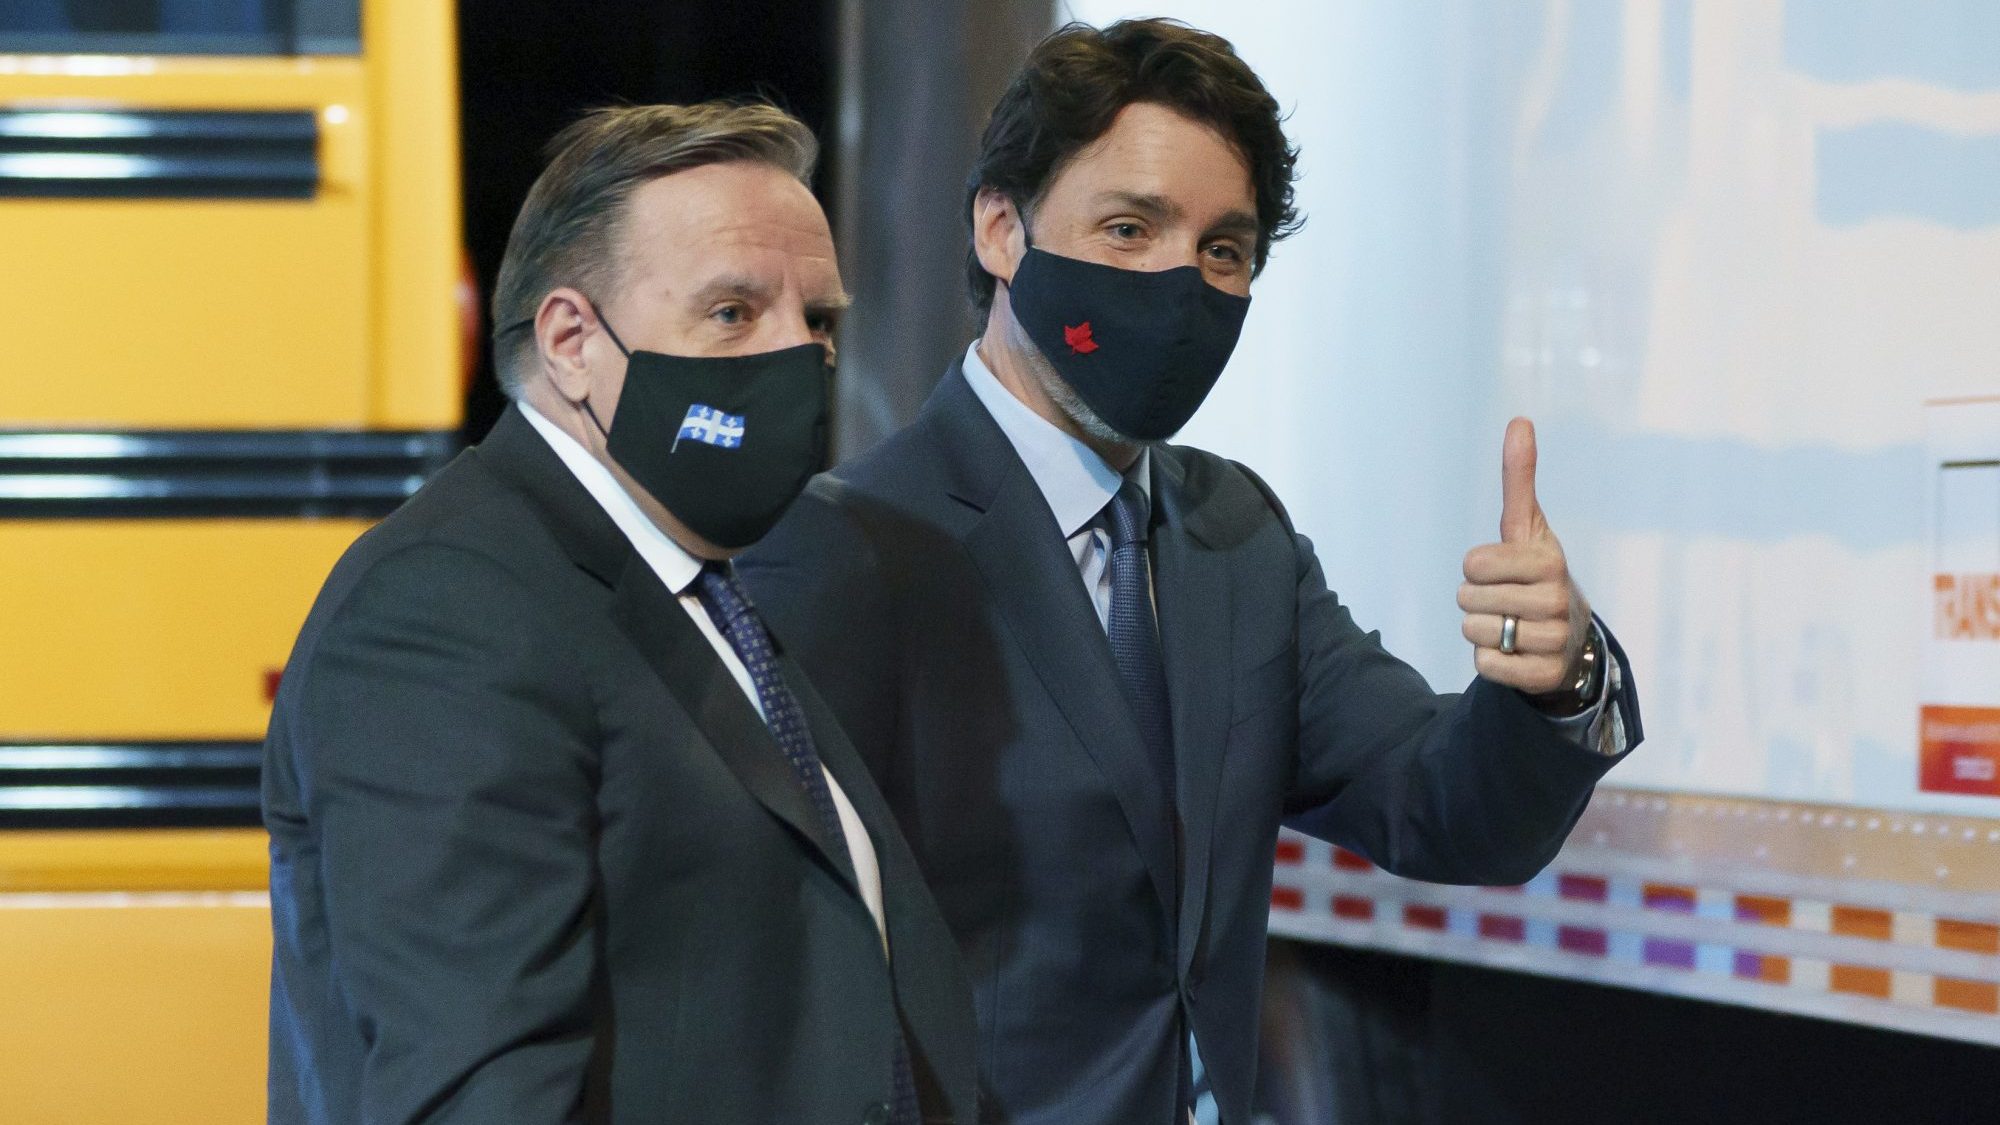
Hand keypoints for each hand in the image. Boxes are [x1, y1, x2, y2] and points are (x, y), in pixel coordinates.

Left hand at [1458, 418, 1589, 694]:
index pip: (1472, 563)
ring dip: (1483, 630)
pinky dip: (1489, 661)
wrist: (1570, 637)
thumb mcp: (1527, 526)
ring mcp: (1552, 640)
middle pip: (1467, 599)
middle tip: (1505, 600)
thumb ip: (1519, 478)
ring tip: (1511, 625)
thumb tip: (1519, 421)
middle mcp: (1555, 600)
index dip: (1476, 568)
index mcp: (1548, 560)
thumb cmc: (1536, 573)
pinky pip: (1484, 666)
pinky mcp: (1542, 675)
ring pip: (1474, 633)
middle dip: (1477, 600)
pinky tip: (1514, 651)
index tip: (1501, 570)